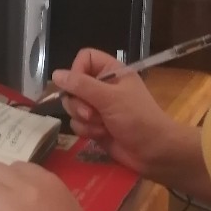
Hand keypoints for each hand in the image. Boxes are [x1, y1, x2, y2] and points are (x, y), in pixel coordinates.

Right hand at [51, 50, 177, 180]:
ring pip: (73, 107)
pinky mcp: (95, 126)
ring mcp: (99, 108)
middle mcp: (103, 87)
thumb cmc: (138, 119)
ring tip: (102, 127)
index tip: (78, 87)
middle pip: (73, 86)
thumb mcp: (110, 98)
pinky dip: (87, 131)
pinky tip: (102, 136)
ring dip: (85, 120)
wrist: (154, 152)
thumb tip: (56, 74)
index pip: (84, 59)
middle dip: (79, 103)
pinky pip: (77, 124)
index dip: (77, 72)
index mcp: (111, 72)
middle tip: (92, 113)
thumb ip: (82, 85)